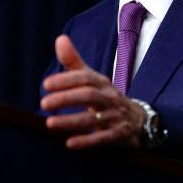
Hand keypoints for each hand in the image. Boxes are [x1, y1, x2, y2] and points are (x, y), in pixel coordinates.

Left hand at [40, 34, 145, 148]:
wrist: (138, 119)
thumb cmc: (106, 97)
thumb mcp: (93, 79)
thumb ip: (74, 62)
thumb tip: (60, 38)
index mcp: (102, 83)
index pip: (85, 78)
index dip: (66, 80)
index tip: (46, 84)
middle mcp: (109, 98)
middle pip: (89, 95)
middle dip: (66, 98)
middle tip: (44, 103)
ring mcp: (115, 116)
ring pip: (93, 119)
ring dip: (71, 121)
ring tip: (49, 123)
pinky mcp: (118, 135)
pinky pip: (103, 138)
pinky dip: (87, 141)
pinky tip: (69, 143)